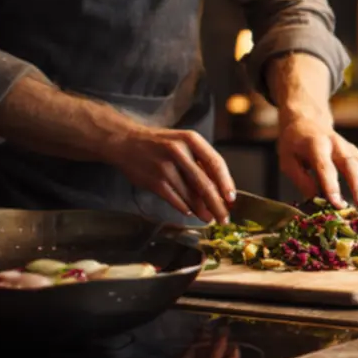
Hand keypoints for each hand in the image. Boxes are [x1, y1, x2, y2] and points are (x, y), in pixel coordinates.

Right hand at [103, 126, 235, 222]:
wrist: (124, 141)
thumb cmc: (160, 144)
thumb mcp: (183, 143)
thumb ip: (200, 162)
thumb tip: (220, 189)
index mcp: (191, 139)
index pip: (215, 163)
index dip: (226, 183)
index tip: (232, 198)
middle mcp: (178, 151)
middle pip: (204, 183)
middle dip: (217, 204)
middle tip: (224, 218)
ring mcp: (164, 167)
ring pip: (190, 194)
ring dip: (201, 210)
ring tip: (210, 218)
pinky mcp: (153, 180)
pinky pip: (174, 199)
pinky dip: (184, 207)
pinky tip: (190, 212)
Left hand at [277, 116, 357, 207]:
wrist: (306, 122)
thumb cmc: (294, 145)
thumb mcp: (287, 160)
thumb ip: (301, 180)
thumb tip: (316, 200)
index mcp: (315, 145)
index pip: (325, 167)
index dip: (332, 186)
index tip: (337, 204)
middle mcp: (336, 144)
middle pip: (349, 163)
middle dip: (356, 185)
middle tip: (357, 204)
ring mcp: (349, 147)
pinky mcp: (356, 152)